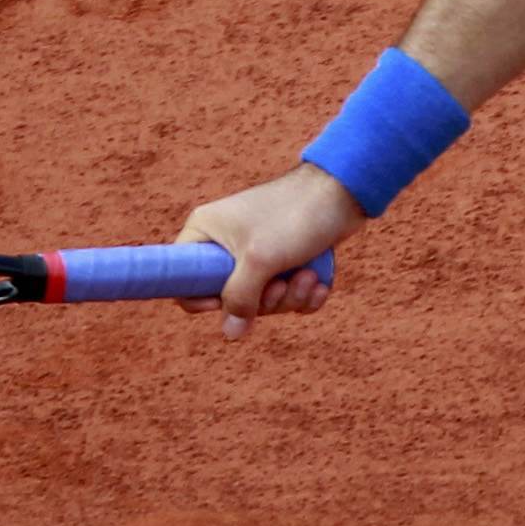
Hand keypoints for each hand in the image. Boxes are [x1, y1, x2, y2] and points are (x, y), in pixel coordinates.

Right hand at [176, 163, 359, 338]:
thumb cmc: (294, 216)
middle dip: (264, 300)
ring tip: (307, 277)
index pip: (182, 278)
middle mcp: (226, 244)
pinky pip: (287, 295)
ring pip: (263, 300)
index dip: (200, 298)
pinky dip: (304, 295)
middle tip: (281, 285)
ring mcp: (257, 254)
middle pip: (230, 298)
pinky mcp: (285, 260)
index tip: (225, 303)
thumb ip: (239, 297)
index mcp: (205, 232)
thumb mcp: (259, 259)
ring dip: (289, 297)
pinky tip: (319, 283)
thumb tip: (230, 332)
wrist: (342, 193)